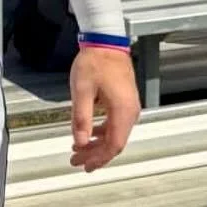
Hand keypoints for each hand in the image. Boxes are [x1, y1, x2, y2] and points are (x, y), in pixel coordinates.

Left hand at [69, 46, 140, 172]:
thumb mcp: (82, 90)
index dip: (98, 158)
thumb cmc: (94, 62)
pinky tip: (90, 132)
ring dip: (98, 144)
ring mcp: (130, 107)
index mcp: (122, 112)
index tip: (82, 164)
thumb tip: (81, 142)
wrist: (106, 42)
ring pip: (115, 134)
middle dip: (96, 154)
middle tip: (76, 160)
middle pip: (115, 143)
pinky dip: (102, 131)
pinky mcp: (125, 101)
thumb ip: (82, 117)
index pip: (113, 145)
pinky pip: (115, 124)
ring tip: (79, 149)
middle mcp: (130, 112)